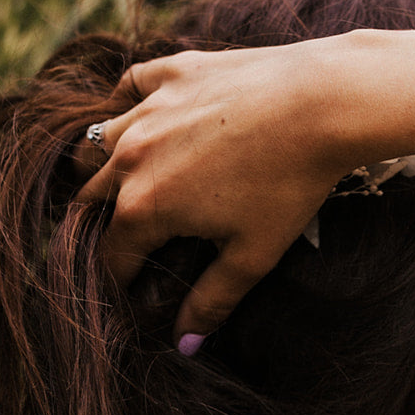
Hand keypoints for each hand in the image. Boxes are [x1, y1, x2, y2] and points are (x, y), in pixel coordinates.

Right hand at [73, 40, 354, 339]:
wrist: (323, 101)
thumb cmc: (290, 184)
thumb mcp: (253, 255)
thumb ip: (211, 301)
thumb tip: (184, 343)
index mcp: (143, 207)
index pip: (112, 255)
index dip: (120, 281)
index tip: (134, 292)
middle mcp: (130, 156)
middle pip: (91, 199)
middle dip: (102, 226)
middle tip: (129, 243)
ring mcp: (148, 108)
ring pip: (97, 142)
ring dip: (102, 167)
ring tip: (122, 185)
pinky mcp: (173, 71)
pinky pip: (129, 88)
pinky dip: (126, 105)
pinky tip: (139, 119)